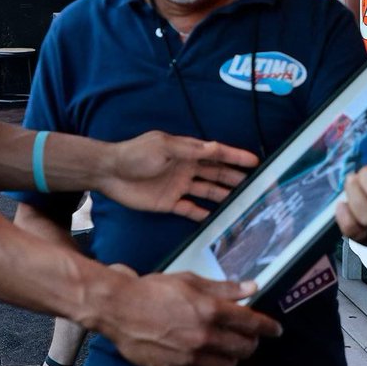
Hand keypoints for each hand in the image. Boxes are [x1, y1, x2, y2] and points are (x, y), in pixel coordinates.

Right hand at [88, 267, 282, 365]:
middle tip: (249, 340)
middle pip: (243, 348)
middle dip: (251, 344)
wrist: (120, 308)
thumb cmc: (154, 289)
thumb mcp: (190, 280)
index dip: (268, 327)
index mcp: (210, 310)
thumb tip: (251, 287)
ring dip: (233, 361)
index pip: (250, 322)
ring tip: (229, 354)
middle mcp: (204, 336)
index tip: (276, 330)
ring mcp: (189, 357)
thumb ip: (223, 287)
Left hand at [96, 132, 258, 221]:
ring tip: (242, 202)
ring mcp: (178, 186)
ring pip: (207, 191)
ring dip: (223, 195)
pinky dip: (203, 213)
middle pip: (215, 173)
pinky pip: (191, 209)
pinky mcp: (169, 202)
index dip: (235, 157)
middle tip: (256, 185)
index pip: (216, 153)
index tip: (254, 162)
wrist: (110, 173)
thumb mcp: (164, 147)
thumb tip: (216, 147)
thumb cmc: (135, 155)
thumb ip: (191, 150)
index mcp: (185, 151)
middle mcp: (185, 168)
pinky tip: (216, 218)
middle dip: (235, 177)